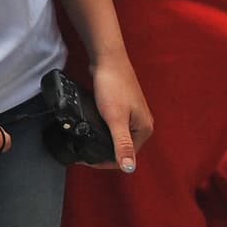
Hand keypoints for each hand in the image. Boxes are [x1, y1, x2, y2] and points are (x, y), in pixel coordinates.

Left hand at [89, 53, 152, 173]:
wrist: (107, 58)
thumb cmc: (113, 86)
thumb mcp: (116, 118)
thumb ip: (122, 144)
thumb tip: (130, 168)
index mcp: (144, 130)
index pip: (126, 157)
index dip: (105, 162)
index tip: (86, 160)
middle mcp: (141, 123)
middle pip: (121, 147)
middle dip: (103, 152)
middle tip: (83, 153)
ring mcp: (133, 114)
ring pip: (116, 135)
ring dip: (102, 140)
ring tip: (84, 142)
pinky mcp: (123, 105)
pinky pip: (113, 124)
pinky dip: (102, 128)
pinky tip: (91, 126)